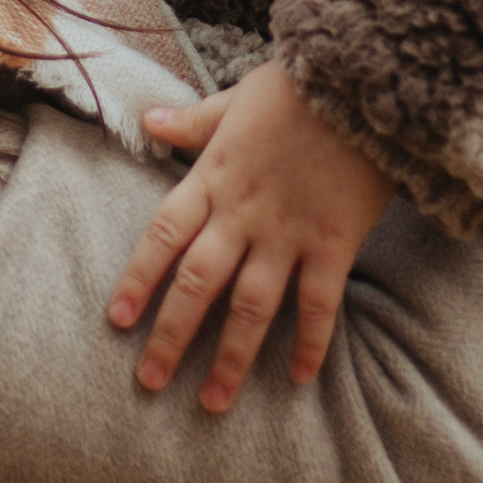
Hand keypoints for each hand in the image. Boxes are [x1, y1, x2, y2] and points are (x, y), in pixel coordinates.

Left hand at [107, 61, 391, 412]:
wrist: (364, 81)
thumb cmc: (300, 87)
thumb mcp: (238, 98)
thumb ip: (194, 121)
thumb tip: (149, 122)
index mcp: (214, 176)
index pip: (163, 235)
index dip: (138, 278)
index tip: (117, 320)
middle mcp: (243, 213)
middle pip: (198, 282)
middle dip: (171, 335)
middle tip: (149, 382)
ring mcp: (288, 232)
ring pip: (250, 305)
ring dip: (230, 356)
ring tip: (212, 401)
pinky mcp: (333, 242)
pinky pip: (318, 302)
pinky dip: (310, 342)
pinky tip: (297, 377)